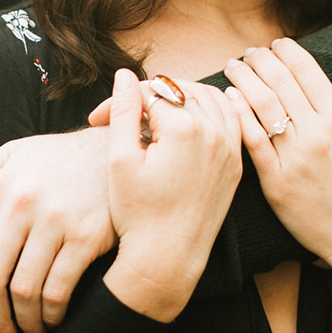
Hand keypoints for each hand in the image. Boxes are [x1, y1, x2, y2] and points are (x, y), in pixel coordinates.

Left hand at [0, 126, 115, 332]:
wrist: (118, 147)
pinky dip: (52, 313)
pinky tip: (52, 320)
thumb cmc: (58, 157)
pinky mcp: (87, 236)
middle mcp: (20, 205)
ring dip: (23, 322)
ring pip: (24, 290)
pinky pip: (59, 288)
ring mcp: (54, 221)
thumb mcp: (11, 154)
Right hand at [103, 69, 242, 321]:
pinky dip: (211, 109)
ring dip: (180, 96)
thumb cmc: (137, 213)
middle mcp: (213, 132)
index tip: (96, 120)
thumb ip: (122, 111)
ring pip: (208, 97)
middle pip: (178, 88)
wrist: (168, 257)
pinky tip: (192, 115)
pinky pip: (230, 119)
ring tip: (152, 113)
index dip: (117, 101)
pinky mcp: (235, 163)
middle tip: (121, 115)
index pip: (148, 91)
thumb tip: (123, 75)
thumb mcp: (120, 159)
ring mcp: (229, 148)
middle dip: (148, 95)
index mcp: (183, 128)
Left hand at [223, 42, 331, 283]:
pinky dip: (237, 114)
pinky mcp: (275, 181)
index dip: (288, 51)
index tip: (276, 43)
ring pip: (260, 106)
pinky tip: (228, 98)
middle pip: (279, 82)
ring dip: (243, 79)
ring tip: (234, 66)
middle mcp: (317, 135)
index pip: (307, 71)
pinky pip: (250, 140)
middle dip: (260, 60)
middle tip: (250, 52)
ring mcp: (294, 158)